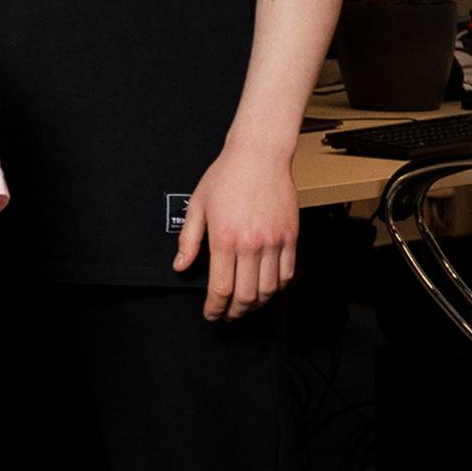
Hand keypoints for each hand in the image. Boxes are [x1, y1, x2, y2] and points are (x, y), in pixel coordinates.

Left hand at [174, 140, 298, 319]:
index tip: (211, 314)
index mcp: (224, 238)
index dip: (215, 308)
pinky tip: (267, 287)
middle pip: (246, 296)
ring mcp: (274, 242)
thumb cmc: (226, 176)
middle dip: (235, 312)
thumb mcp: (198, 206)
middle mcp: (251, 244)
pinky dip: (278, 288)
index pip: (221, 288)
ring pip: (269, 289)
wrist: (259, 155)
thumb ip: (189, 240)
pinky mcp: (291, 237)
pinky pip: (288, 273)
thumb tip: (180, 265)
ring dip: (256, 303)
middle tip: (228, 315)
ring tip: (246, 304)